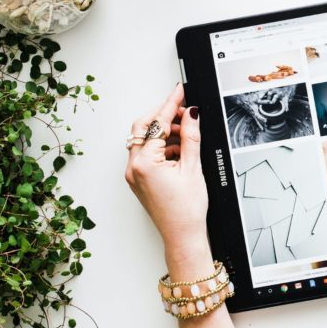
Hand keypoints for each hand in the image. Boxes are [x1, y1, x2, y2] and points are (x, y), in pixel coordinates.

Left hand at [125, 85, 210, 273]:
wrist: (182, 236)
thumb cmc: (186, 211)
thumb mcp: (192, 168)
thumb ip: (190, 137)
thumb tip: (191, 115)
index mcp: (144, 163)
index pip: (157, 123)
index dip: (171, 104)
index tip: (180, 91)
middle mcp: (133, 167)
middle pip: (143, 127)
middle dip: (163, 116)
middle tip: (183, 110)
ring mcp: (134, 174)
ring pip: (144, 140)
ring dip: (163, 132)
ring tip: (186, 134)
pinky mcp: (139, 179)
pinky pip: (146, 153)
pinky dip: (162, 147)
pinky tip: (180, 150)